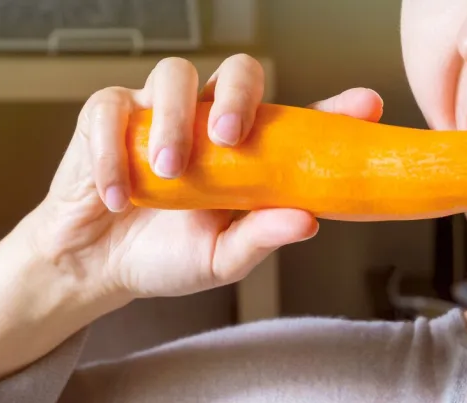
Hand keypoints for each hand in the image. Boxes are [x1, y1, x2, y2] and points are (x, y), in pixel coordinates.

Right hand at [0, 54, 382, 397]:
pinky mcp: (109, 117)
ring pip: (173, 75)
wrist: (99, 265)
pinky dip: (112, 152)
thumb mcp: (221, 259)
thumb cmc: (168, 256)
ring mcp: (160, 114)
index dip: (333, 110)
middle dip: (237, 95)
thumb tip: (308, 221)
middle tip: (230, 137)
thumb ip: (261, 239)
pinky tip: (118, 195)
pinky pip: (111, 109)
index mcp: (248, 155)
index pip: (294, 122)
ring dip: (173, 120)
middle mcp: (209, 125)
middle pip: (237, 72)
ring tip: (169, 171)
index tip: (366, 106)